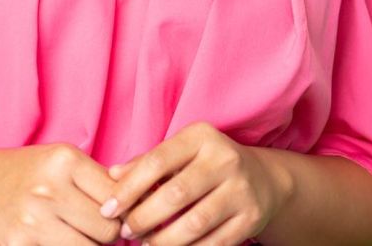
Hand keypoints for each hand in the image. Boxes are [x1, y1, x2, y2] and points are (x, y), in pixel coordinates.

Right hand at [0, 141, 124, 244]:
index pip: (118, 197)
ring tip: (78, 236)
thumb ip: (98, 178)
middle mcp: (49, 188)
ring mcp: (32, 221)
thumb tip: (141, 202)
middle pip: (107, 231)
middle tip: (99, 231)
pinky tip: (60, 242)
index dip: (123, 211)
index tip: (118, 215)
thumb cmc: (26, 172)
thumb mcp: (61, 160)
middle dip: (109, 236)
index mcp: (65, 160)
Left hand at [98, 121, 293, 244]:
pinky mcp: (250, 218)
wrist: (263, 179)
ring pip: (194, 223)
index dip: (129, 187)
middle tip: (125, 231)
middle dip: (143, 217)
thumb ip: (147, 162)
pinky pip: (213, 244)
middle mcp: (224, 159)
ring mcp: (240, 190)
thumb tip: (112, 176)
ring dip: (163, 240)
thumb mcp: (182, 152)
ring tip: (145, 244)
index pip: (158, 161)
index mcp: (202, 136)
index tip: (108, 209)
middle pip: (176, 194)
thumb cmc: (208, 163)